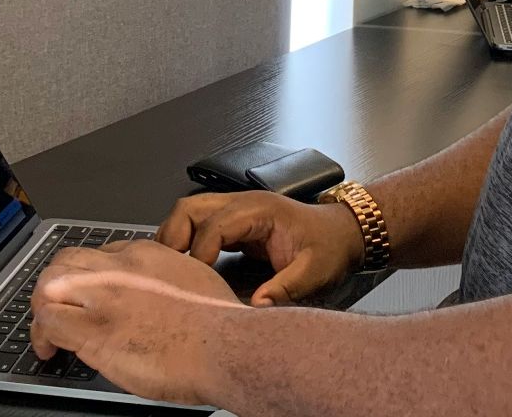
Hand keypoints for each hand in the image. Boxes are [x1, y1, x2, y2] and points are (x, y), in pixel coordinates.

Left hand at [28, 239, 244, 404]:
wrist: (223, 345)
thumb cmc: (219, 324)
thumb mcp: (195, 280)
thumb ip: (169, 282)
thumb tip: (160, 299)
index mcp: (147, 254)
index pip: (100, 254)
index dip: (88, 276)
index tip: (88, 295)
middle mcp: (120, 268)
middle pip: (66, 261)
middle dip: (55, 285)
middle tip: (55, 309)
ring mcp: (104, 296)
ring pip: (49, 286)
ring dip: (43, 308)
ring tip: (46, 330)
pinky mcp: (94, 329)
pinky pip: (49, 322)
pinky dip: (41, 335)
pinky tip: (48, 350)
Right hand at [155, 190, 364, 305]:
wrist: (343, 234)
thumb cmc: (329, 247)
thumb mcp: (314, 272)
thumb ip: (285, 288)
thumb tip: (256, 307)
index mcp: (259, 210)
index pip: (214, 224)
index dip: (199, 253)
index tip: (195, 282)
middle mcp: (243, 204)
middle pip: (190, 208)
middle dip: (173, 238)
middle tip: (168, 272)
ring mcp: (236, 211)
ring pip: (189, 214)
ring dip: (174, 238)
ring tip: (170, 271)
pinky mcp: (234, 224)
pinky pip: (199, 226)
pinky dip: (185, 243)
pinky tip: (184, 268)